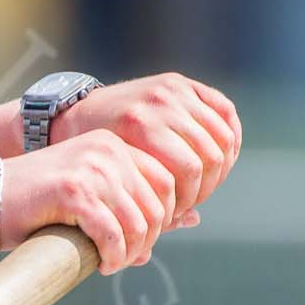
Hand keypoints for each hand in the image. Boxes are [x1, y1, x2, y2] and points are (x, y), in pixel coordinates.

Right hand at [0, 128, 177, 274]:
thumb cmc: (33, 205)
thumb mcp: (92, 199)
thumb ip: (136, 204)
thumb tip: (193, 219)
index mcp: (115, 145)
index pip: (167, 181)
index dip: (164, 218)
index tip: (140, 241)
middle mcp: (107, 150)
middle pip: (159, 202)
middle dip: (151, 237)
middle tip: (129, 258)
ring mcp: (90, 168)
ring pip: (139, 220)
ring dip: (133, 251)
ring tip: (115, 263)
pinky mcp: (73, 191)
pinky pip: (112, 232)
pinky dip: (114, 256)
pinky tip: (103, 266)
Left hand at [51, 73, 240, 223]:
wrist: (74, 112)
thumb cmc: (90, 156)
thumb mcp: (109, 178)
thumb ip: (147, 199)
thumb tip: (193, 220)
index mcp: (138, 125)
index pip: (188, 171)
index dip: (189, 199)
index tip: (176, 214)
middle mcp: (159, 102)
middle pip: (208, 155)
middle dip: (204, 187)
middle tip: (190, 203)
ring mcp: (174, 90)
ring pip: (222, 136)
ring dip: (219, 168)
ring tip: (202, 185)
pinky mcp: (183, 84)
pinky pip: (225, 112)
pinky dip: (230, 139)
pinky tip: (218, 160)